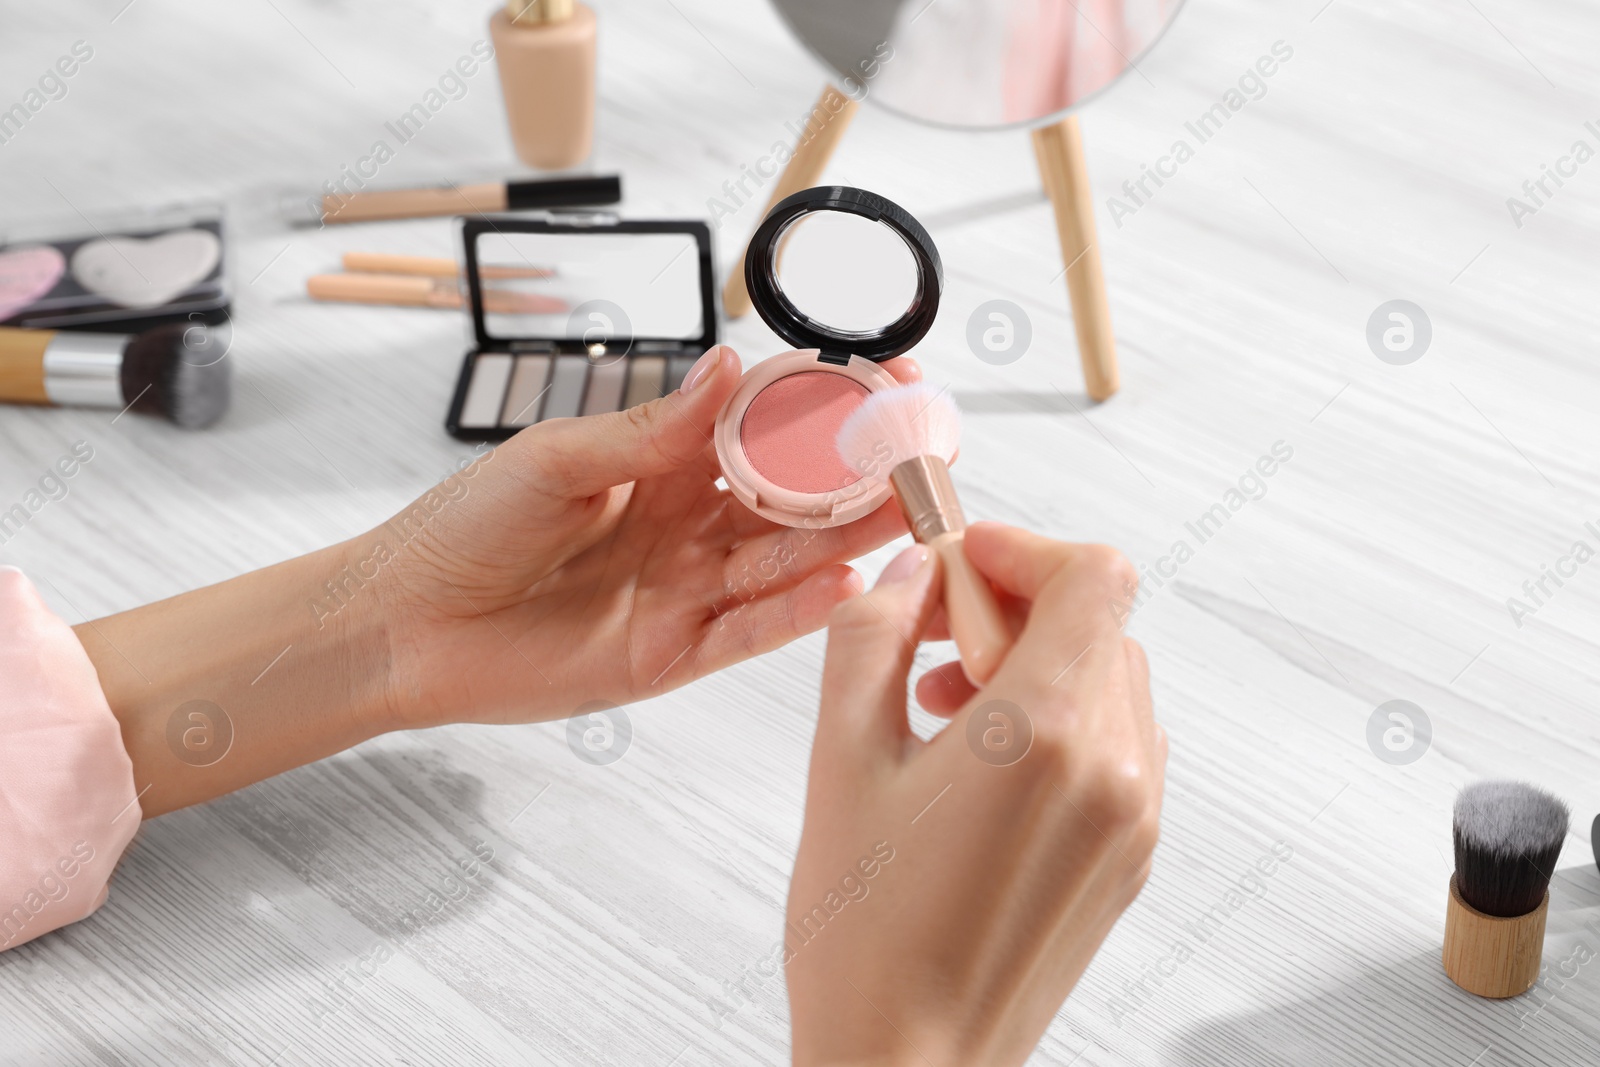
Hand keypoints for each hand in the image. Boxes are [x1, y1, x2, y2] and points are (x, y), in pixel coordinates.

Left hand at [372, 344, 920, 727]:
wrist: (404, 622)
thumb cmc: (465, 526)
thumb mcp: (555, 458)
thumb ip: (650, 428)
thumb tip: (729, 364)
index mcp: (664, 462)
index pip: (763, 423)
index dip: (823, 401)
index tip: (886, 376)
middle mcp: (689, 523)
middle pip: (792, 496)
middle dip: (858, 473)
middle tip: (923, 450)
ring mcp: (686, 590)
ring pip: (783, 561)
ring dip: (846, 536)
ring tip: (908, 508)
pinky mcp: (672, 653)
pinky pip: (746, 631)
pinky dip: (794, 612)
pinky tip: (841, 584)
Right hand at [784, 523, 1165, 1065]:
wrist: (910, 1063)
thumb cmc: (867, 939)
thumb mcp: (840, 762)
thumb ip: (872, 639)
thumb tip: (908, 575)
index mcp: (1045, 736)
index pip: (1093, 576)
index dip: (1023, 548)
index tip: (961, 565)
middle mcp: (1113, 772)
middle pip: (1100, 623)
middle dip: (1016, 608)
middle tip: (934, 642)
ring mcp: (1133, 819)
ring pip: (1110, 679)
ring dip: (1036, 664)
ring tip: (948, 709)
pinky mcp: (1130, 855)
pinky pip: (1116, 743)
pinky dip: (1059, 721)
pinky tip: (982, 763)